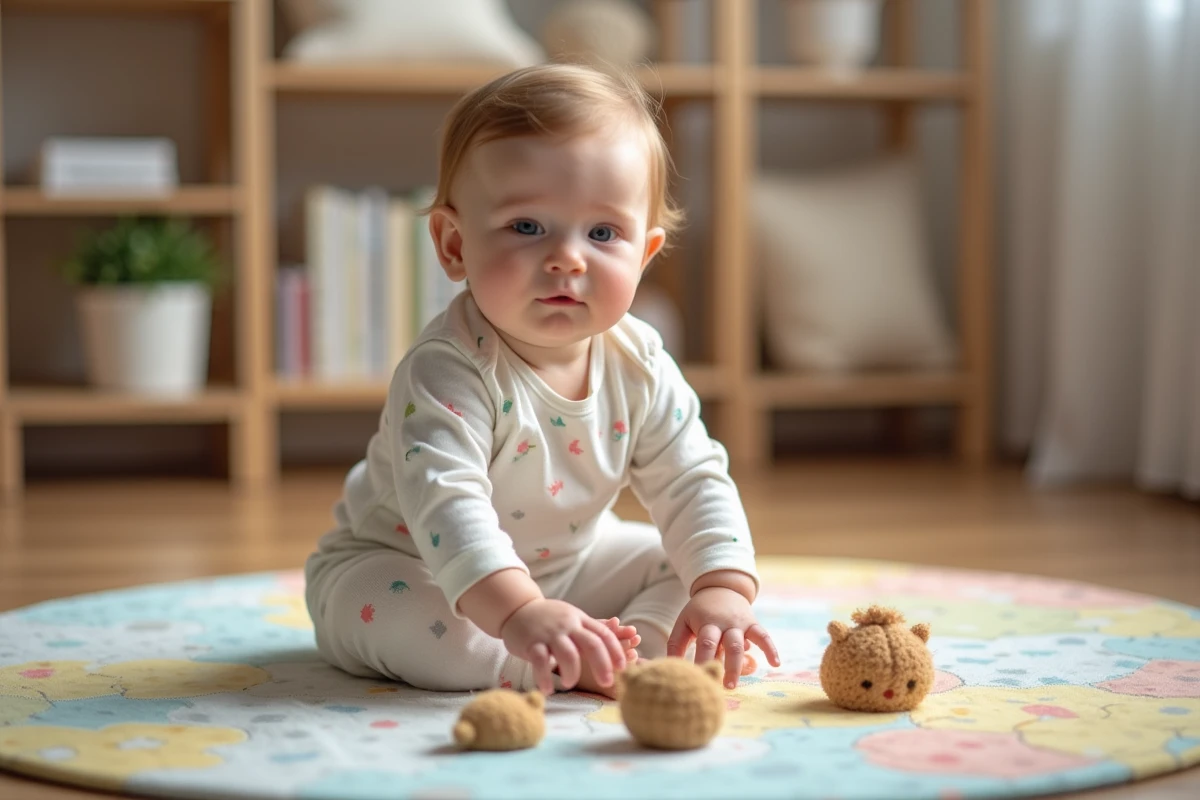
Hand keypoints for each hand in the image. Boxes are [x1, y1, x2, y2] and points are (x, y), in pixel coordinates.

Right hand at [500, 599, 627, 694]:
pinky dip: (545, 677)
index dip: (616, 651)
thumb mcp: (573, 618)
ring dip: (573, 673)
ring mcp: (549, 633)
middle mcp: (568, 625)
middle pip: (592, 643)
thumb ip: (593, 628)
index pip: (604, 634)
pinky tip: (547, 690)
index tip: (623, 667)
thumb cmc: (550, 618)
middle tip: (607, 682)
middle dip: (602, 664)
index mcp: (580, 620)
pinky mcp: (531, 642)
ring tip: (570, 684)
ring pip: (568, 653)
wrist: (517, 609)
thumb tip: (623, 634)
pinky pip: (540, 661)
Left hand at [667, 586, 780, 688]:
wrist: (721, 588)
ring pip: (742, 643)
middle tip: (720, 687)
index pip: (705, 643)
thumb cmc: (699, 611)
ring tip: (733, 685)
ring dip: (739, 664)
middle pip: (727, 644)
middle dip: (724, 665)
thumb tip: (670, 667)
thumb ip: (676, 643)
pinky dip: (771, 648)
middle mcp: (724, 623)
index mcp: (706, 622)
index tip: (698, 679)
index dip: (702, 660)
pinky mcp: (753, 623)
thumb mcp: (684, 621)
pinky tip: (776, 664)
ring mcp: (740, 623)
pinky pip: (763, 635)